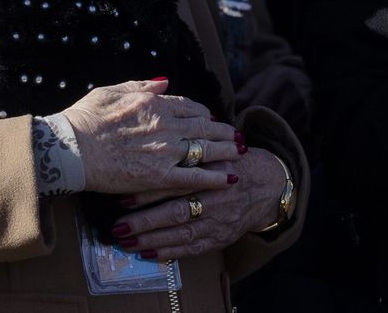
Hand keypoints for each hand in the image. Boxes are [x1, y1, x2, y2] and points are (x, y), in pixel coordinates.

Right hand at [61, 78, 241, 194]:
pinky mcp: (158, 176)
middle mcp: (165, 125)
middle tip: (236, 135)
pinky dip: (215, 177)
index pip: (189, 106)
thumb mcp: (111, 92)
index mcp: (154, 104)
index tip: (210, 117)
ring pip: (206, 149)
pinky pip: (194, 177)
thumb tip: (164, 81)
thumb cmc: (84, 119)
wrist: (70, 149)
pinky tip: (229, 178)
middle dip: (223, 130)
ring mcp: (164, 151)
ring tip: (240, 151)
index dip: (203, 112)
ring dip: (227, 149)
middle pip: (204, 126)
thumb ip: (141, 86)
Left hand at [110, 148, 285, 259]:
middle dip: (146, 220)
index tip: (124, 194)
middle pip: (178, 210)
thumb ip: (192, 142)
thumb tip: (156, 133)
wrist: (268, 186)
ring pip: (182, 233)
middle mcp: (217, 196)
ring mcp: (219, 220)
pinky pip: (191, 248)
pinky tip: (147, 254)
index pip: (178, 180)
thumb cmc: (233, 162)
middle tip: (118, 226)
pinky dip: (169, 252)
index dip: (151, 189)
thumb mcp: (218, 146)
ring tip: (126, 242)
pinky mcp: (220, 238)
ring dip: (152, 240)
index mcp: (215, 169)